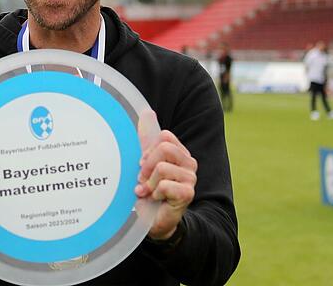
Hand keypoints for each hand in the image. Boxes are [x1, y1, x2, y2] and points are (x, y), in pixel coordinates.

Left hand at [135, 111, 196, 240]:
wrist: (151, 219)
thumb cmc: (148, 190)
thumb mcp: (144, 163)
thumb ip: (146, 139)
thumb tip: (147, 112)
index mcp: (180, 153)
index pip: (164, 137)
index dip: (148, 150)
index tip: (142, 164)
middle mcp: (189, 163)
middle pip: (164, 148)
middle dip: (147, 165)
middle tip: (143, 179)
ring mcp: (190, 178)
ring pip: (161, 168)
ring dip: (148, 182)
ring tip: (148, 191)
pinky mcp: (188, 193)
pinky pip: (164, 184)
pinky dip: (154, 193)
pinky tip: (155, 199)